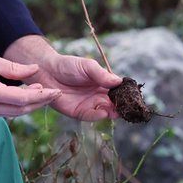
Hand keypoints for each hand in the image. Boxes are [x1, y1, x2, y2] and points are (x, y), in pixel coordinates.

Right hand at [0, 47, 62, 117]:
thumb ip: (13, 68)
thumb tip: (34, 71)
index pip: (22, 99)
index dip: (41, 96)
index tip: (55, 91)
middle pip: (20, 110)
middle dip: (39, 102)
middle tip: (54, 93)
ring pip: (12, 113)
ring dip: (29, 104)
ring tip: (42, 92)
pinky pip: (3, 111)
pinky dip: (17, 105)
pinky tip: (25, 95)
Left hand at [5, 36, 121, 120]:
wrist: (47, 72)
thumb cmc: (68, 66)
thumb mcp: (87, 66)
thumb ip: (101, 74)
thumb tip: (119, 81)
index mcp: (102, 83)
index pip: (118, 90)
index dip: (126, 94)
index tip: (134, 96)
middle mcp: (98, 95)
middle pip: (114, 103)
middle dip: (121, 106)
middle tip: (129, 107)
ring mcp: (88, 104)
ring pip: (105, 111)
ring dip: (112, 112)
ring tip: (118, 111)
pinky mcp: (78, 112)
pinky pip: (90, 116)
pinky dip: (98, 116)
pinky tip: (104, 112)